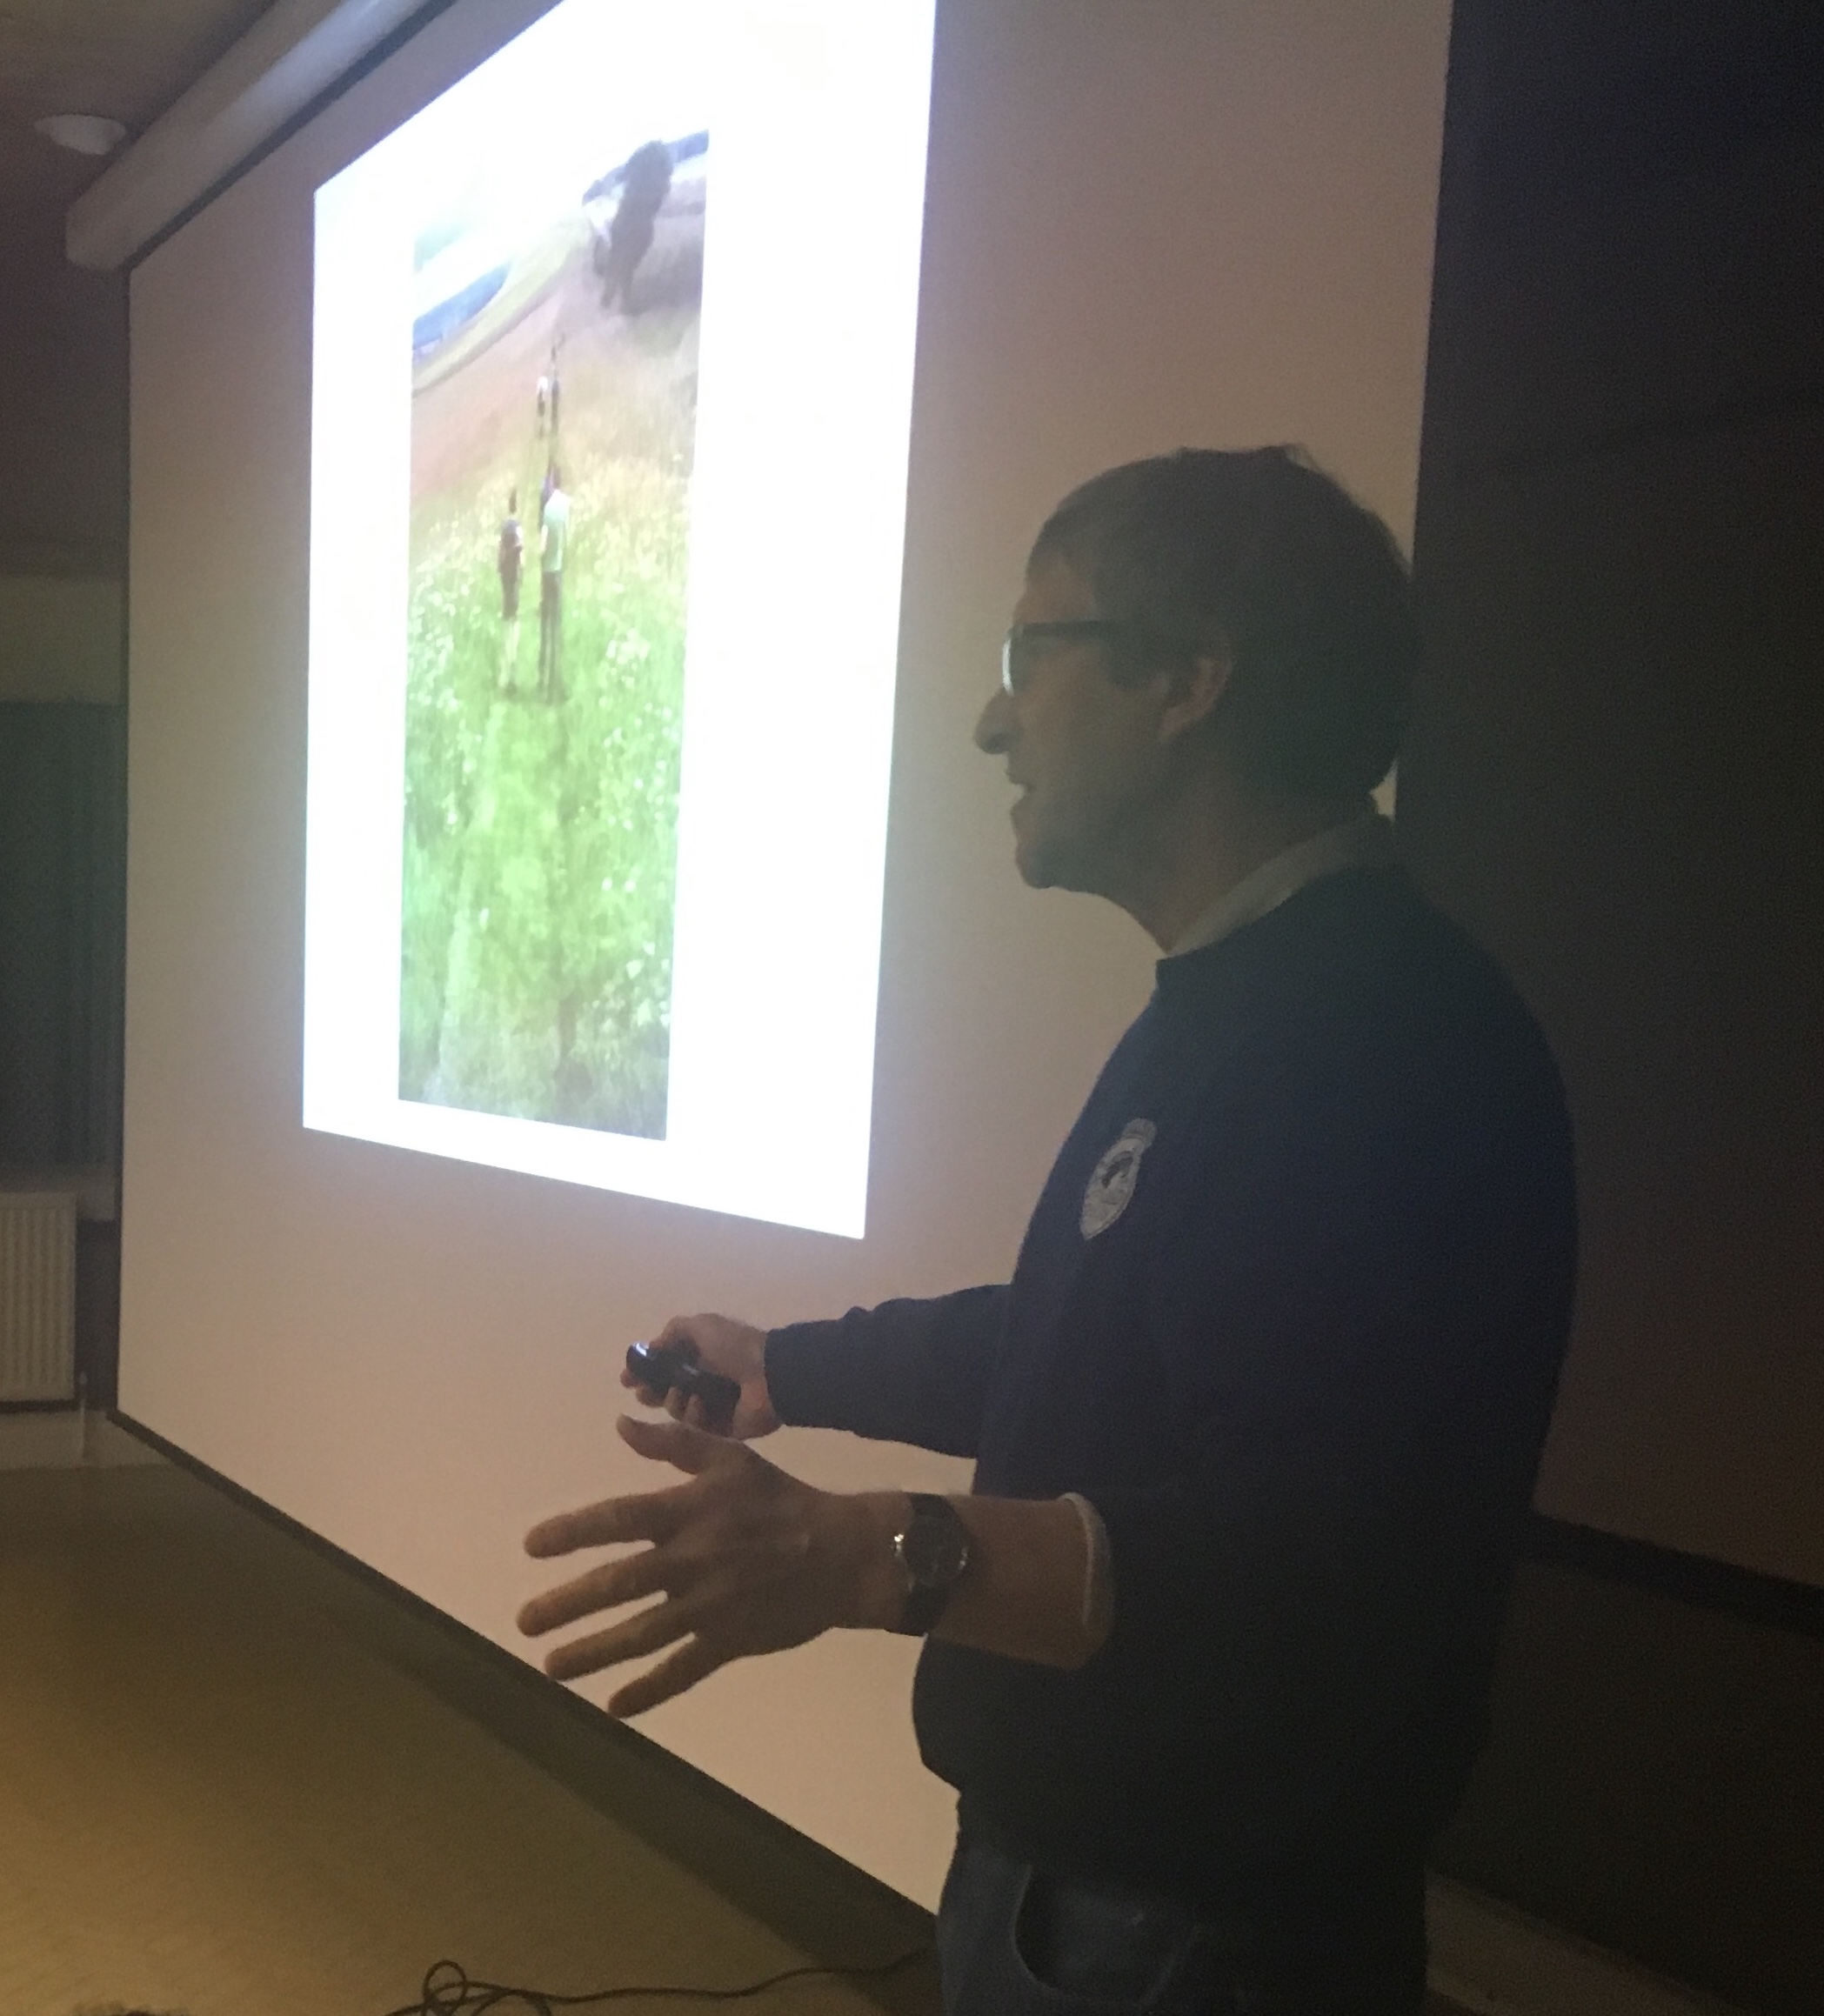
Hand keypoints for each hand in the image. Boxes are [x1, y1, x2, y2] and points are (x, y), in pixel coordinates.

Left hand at [518, 1415, 905, 1716]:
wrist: (842, 1553)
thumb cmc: (780, 1500)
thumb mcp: (732, 1459)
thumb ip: (674, 1443)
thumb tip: (621, 1425)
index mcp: (689, 1512)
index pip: (618, 1520)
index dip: (572, 1531)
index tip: (531, 1547)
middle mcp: (692, 1561)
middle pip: (618, 1585)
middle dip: (567, 1604)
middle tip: (524, 1621)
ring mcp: (710, 1606)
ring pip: (641, 1634)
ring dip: (593, 1652)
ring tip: (551, 1667)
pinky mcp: (729, 1641)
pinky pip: (683, 1671)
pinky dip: (650, 1691)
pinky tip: (616, 1707)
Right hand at [623, 1312, 777, 1438]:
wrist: (769, 1376)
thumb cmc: (734, 1347)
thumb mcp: (701, 1326)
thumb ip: (672, 1333)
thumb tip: (650, 1346)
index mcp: (698, 1357)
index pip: (662, 1368)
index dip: (642, 1373)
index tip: (627, 1380)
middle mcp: (701, 1381)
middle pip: (663, 1393)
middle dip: (650, 1393)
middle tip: (645, 1393)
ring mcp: (711, 1407)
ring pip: (676, 1411)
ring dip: (673, 1402)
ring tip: (682, 1394)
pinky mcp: (720, 1430)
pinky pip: (696, 1428)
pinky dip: (695, 1415)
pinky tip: (703, 1405)